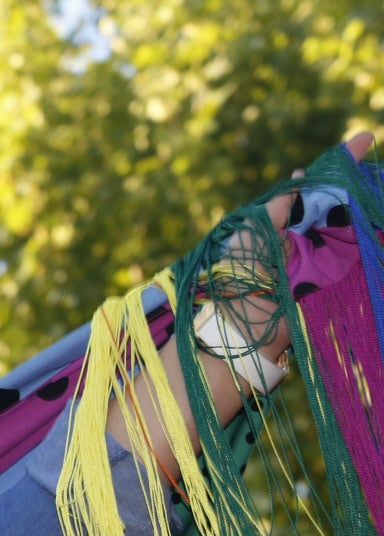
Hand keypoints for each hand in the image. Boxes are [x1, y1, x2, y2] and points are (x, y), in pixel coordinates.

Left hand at [236, 131, 374, 363]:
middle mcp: (306, 236)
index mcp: (283, 223)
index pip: (314, 188)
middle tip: (373, 154)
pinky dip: (371, 235)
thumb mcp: (254, 230)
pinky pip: (360, 251)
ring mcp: (324, 255)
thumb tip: (301, 174)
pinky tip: (377, 216)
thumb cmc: (236, 275)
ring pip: (353, 223)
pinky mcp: (337, 277)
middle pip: (339, 202)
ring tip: (377, 182)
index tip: (364, 139)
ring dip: (366, 205)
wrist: (241, 326)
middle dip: (357, 182)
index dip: (339, 164)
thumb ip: (280, 204)